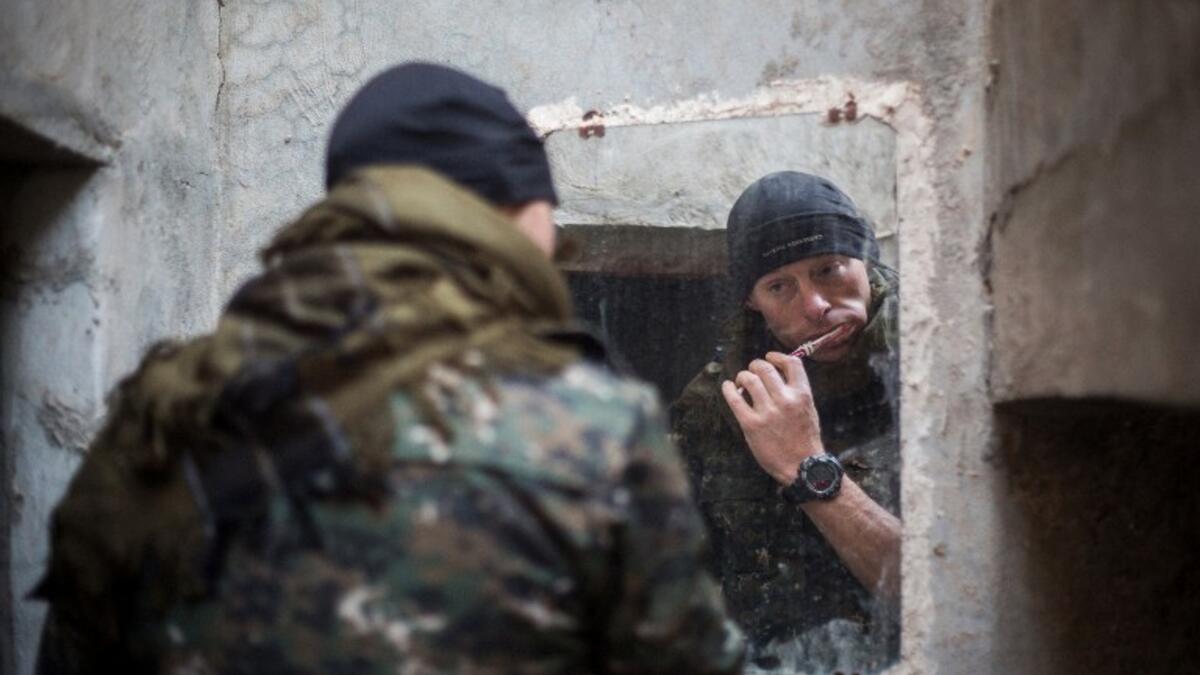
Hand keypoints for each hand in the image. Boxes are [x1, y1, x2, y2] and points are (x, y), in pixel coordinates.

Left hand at [720, 351, 823, 484]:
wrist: (802, 466)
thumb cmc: (805, 439)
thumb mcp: (808, 410)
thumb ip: (795, 391)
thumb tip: (778, 373)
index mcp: (802, 395)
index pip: (791, 363)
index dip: (777, 356)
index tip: (769, 357)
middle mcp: (785, 400)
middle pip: (765, 368)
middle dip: (755, 366)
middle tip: (751, 371)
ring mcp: (767, 412)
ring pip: (749, 380)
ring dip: (743, 377)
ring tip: (741, 382)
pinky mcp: (751, 424)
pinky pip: (735, 399)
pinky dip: (729, 389)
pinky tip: (728, 387)